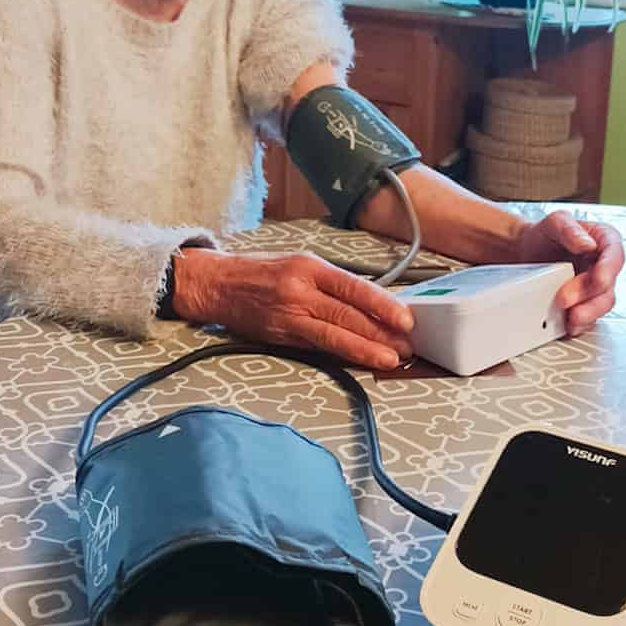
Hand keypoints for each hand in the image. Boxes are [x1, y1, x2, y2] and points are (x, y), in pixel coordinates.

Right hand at [174, 249, 413, 369]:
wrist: (217, 283)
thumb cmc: (264, 272)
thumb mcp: (301, 265)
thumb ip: (334, 284)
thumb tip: (376, 304)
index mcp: (310, 267)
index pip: (354, 287)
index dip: (382, 305)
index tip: (406, 319)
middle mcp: (300, 290)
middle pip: (347, 315)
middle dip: (381, 333)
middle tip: (407, 346)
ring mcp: (288, 315)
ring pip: (333, 336)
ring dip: (365, 350)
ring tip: (390, 359)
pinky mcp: (279, 336)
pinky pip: (315, 347)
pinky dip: (340, 355)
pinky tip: (359, 360)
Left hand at [513, 213, 624, 334]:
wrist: (526, 252)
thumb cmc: (545, 235)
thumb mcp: (555, 222)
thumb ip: (570, 229)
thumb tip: (587, 244)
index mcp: (604, 241)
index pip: (615, 256)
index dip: (609, 270)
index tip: (598, 280)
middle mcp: (604, 265)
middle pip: (608, 286)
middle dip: (588, 296)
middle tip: (564, 299)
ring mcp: (595, 286)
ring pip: (602, 305)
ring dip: (587, 313)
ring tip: (570, 317)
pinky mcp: (585, 303)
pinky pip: (589, 317)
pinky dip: (579, 322)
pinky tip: (568, 323)